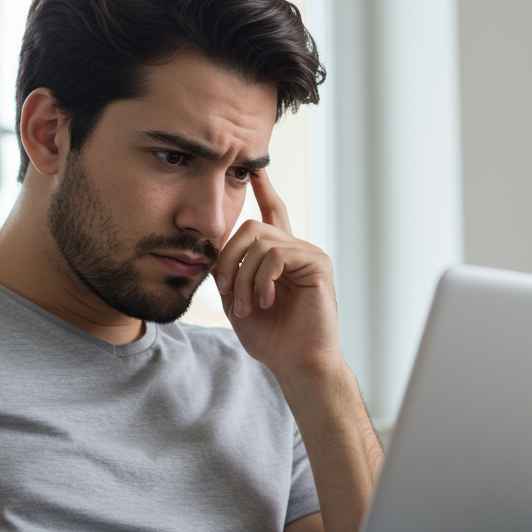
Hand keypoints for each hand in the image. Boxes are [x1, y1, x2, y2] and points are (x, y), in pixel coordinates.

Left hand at [214, 170, 342, 375]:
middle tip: (222, 287)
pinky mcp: (318, 264)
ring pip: (261, 242)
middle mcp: (295, 249)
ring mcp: (308, 254)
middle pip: (252, 226)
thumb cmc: (270, 337)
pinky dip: (262, 279)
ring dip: (243, 277)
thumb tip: (213, 248)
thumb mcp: (236, 299)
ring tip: (246, 305)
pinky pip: (278, 254)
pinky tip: (265, 300)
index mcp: (278, 256)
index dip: (264, 189)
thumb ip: (228, 271)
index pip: (272, 213)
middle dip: (229, 256)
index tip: (254, 168)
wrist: (295, 362)